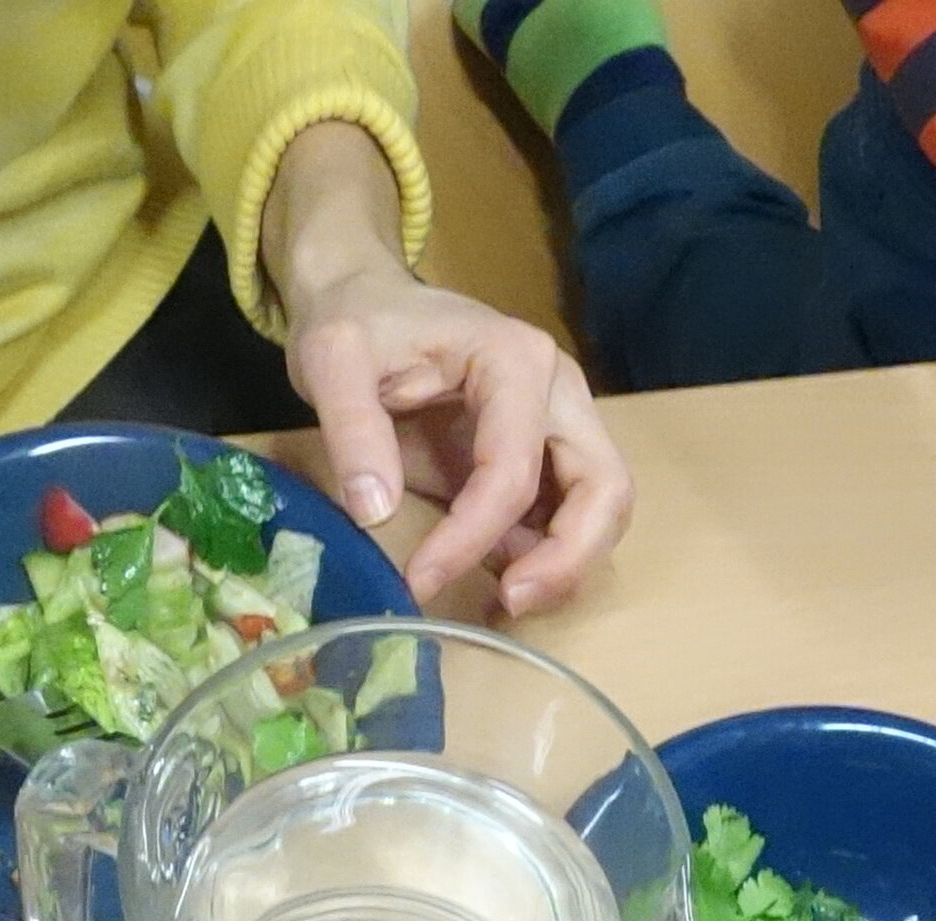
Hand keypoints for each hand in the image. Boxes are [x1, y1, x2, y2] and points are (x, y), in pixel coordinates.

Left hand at [267, 122, 630, 612]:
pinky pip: (566, 518)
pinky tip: (494, 583)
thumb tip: (375, 513)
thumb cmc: (356, 322)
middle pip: (605, 488)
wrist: (365, 300)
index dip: (472, 536)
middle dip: (566, 559)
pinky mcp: (543, 457)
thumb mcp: (331, 360)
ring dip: (564, 566)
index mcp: (516, 361)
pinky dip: (544, 559)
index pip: (513, 468)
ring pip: (601, 509)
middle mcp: (558, 392)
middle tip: (508, 604)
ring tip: (501, 602)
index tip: (419, 580)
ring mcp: (558, 425)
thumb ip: (352, 428)